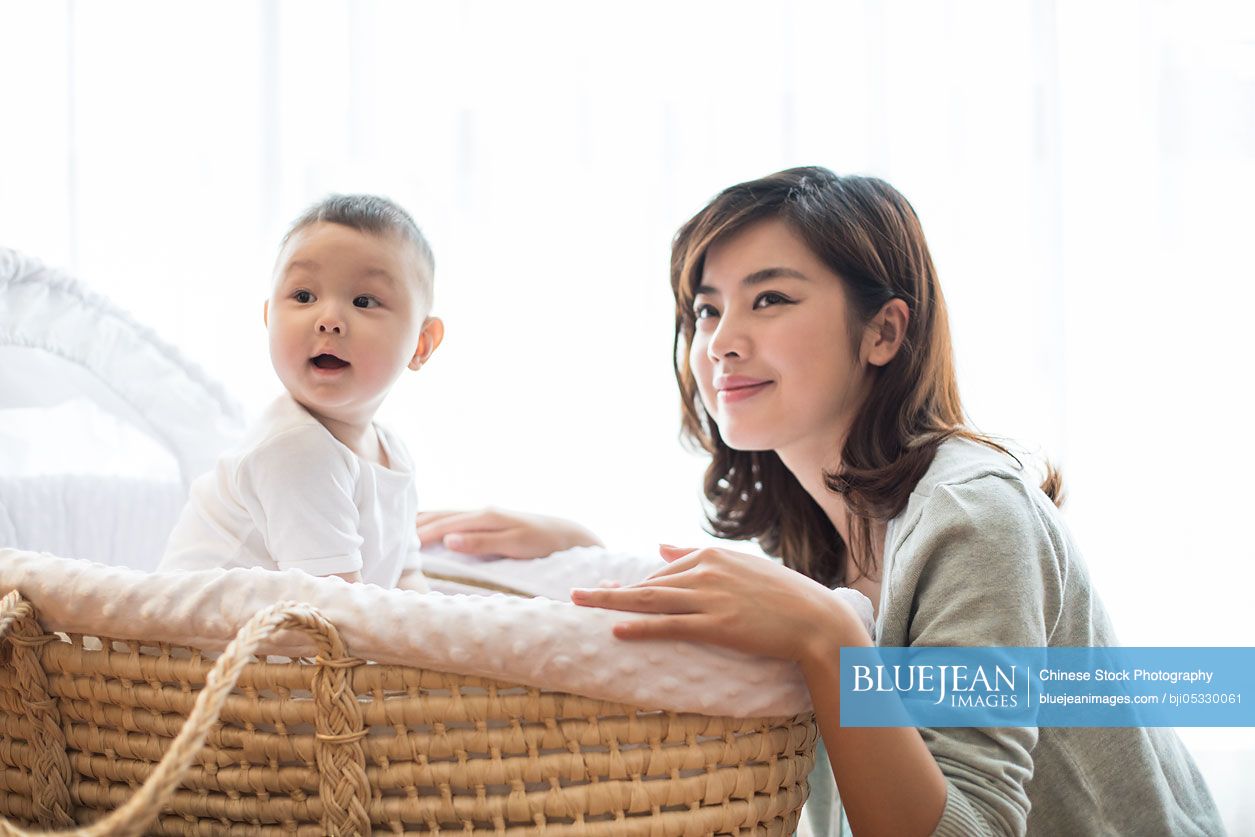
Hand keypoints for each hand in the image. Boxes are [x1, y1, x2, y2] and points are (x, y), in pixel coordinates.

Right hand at [415, 507, 603, 559]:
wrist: (566, 533)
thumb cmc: (543, 543)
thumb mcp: (515, 545)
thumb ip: (482, 542)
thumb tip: (449, 539)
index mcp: (485, 517)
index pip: (445, 525)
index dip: (421, 534)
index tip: (399, 545)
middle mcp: (482, 512)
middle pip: (441, 516)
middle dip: (415, 525)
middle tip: (388, 537)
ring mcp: (484, 514)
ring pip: (446, 514)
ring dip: (424, 520)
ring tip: (399, 528)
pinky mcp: (488, 520)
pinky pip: (455, 517)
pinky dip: (437, 519)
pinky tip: (428, 524)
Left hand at [570, 545, 870, 663]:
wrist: (816, 620)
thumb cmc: (783, 596)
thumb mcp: (740, 566)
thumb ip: (697, 557)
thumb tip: (661, 548)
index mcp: (711, 556)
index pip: (662, 571)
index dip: (633, 584)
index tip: (608, 590)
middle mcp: (706, 572)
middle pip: (648, 582)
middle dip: (612, 589)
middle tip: (578, 594)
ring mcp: (711, 599)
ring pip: (650, 600)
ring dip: (612, 600)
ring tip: (580, 603)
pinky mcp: (717, 626)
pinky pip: (670, 626)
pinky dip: (641, 626)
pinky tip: (616, 628)